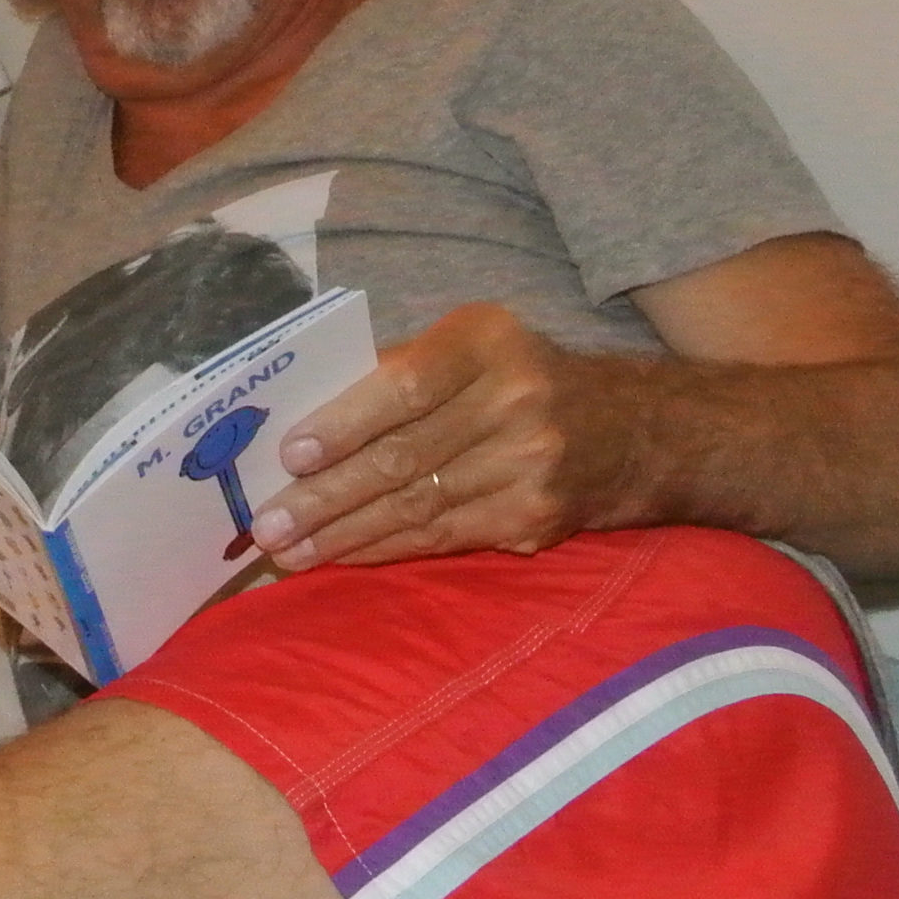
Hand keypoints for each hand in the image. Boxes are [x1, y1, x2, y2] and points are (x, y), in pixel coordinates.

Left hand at [251, 303, 641, 569]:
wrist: (632, 431)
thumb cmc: (521, 377)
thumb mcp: (472, 345)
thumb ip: (399, 369)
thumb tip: (304, 417)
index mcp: (488, 342)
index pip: (406, 385)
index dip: (346, 423)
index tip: (291, 456)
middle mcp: (515, 401)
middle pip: (405, 457)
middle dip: (326, 497)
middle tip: (266, 524)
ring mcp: (530, 466)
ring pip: (417, 508)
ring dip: (343, 535)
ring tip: (286, 552)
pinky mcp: (534, 519)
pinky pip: (442, 538)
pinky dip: (384, 550)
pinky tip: (341, 556)